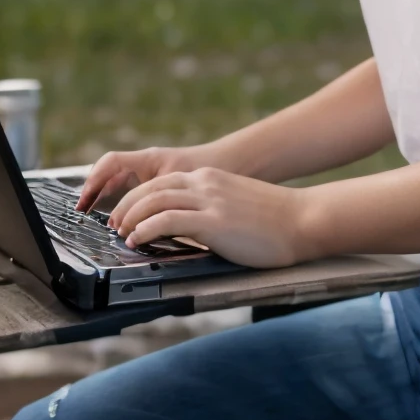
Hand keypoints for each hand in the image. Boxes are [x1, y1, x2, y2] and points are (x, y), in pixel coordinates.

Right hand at [76, 145, 210, 213]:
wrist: (235, 162)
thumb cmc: (212, 168)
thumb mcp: (183, 187)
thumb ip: (162, 204)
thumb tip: (142, 225)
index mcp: (149, 160)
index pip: (110, 163)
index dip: (93, 181)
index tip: (84, 203)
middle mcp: (147, 164)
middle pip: (110, 175)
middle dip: (95, 194)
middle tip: (85, 215)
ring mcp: (153, 173)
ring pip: (122, 186)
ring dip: (110, 202)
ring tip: (106, 224)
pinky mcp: (162, 184)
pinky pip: (136, 192)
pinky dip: (128, 206)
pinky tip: (130, 224)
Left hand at [108, 168, 309, 269]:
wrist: (304, 220)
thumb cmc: (276, 221)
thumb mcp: (236, 205)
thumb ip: (211, 210)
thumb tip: (189, 230)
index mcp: (210, 178)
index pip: (161, 182)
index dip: (138, 198)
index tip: (126, 215)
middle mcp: (205, 183)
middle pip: (151, 189)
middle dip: (126, 207)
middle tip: (115, 224)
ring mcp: (208, 201)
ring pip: (153, 202)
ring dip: (130, 219)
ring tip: (122, 235)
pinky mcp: (212, 222)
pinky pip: (165, 221)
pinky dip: (144, 230)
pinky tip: (137, 240)